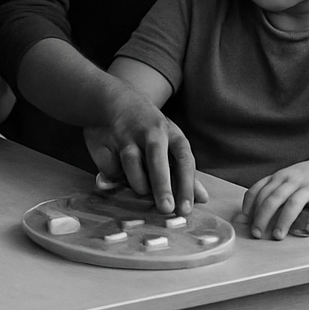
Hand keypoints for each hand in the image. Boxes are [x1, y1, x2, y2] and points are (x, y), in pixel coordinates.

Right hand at [85, 91, 199, 213]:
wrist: (116, 100)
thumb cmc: (150, 130)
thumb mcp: (171, 145)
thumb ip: (185, 173)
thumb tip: (203, 199)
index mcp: (172, 134)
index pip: (183, 160)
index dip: (186, 185)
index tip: (186, 208)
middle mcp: (151, 132)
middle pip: (157, 159)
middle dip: (162, 184)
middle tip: (166, 208)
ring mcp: (126, 135)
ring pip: (131, 161)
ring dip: (137, 181)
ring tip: (141, 192)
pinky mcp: (105, 140)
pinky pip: (110, 166)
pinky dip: (115, 177)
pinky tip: (117, 178)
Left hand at [242, 157, 308, 239]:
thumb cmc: (304, 179)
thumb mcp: (285, 180)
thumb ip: (268, 193)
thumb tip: (245, 217)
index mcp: (279, 177)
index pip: (259, 191)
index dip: (250, 206)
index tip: (244, 221)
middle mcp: (292, 181)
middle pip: (273, 199)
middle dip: (262, 217)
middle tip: (256, 234)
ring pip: (293, 204)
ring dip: (284, 221)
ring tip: (278, 236)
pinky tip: (308, 231)